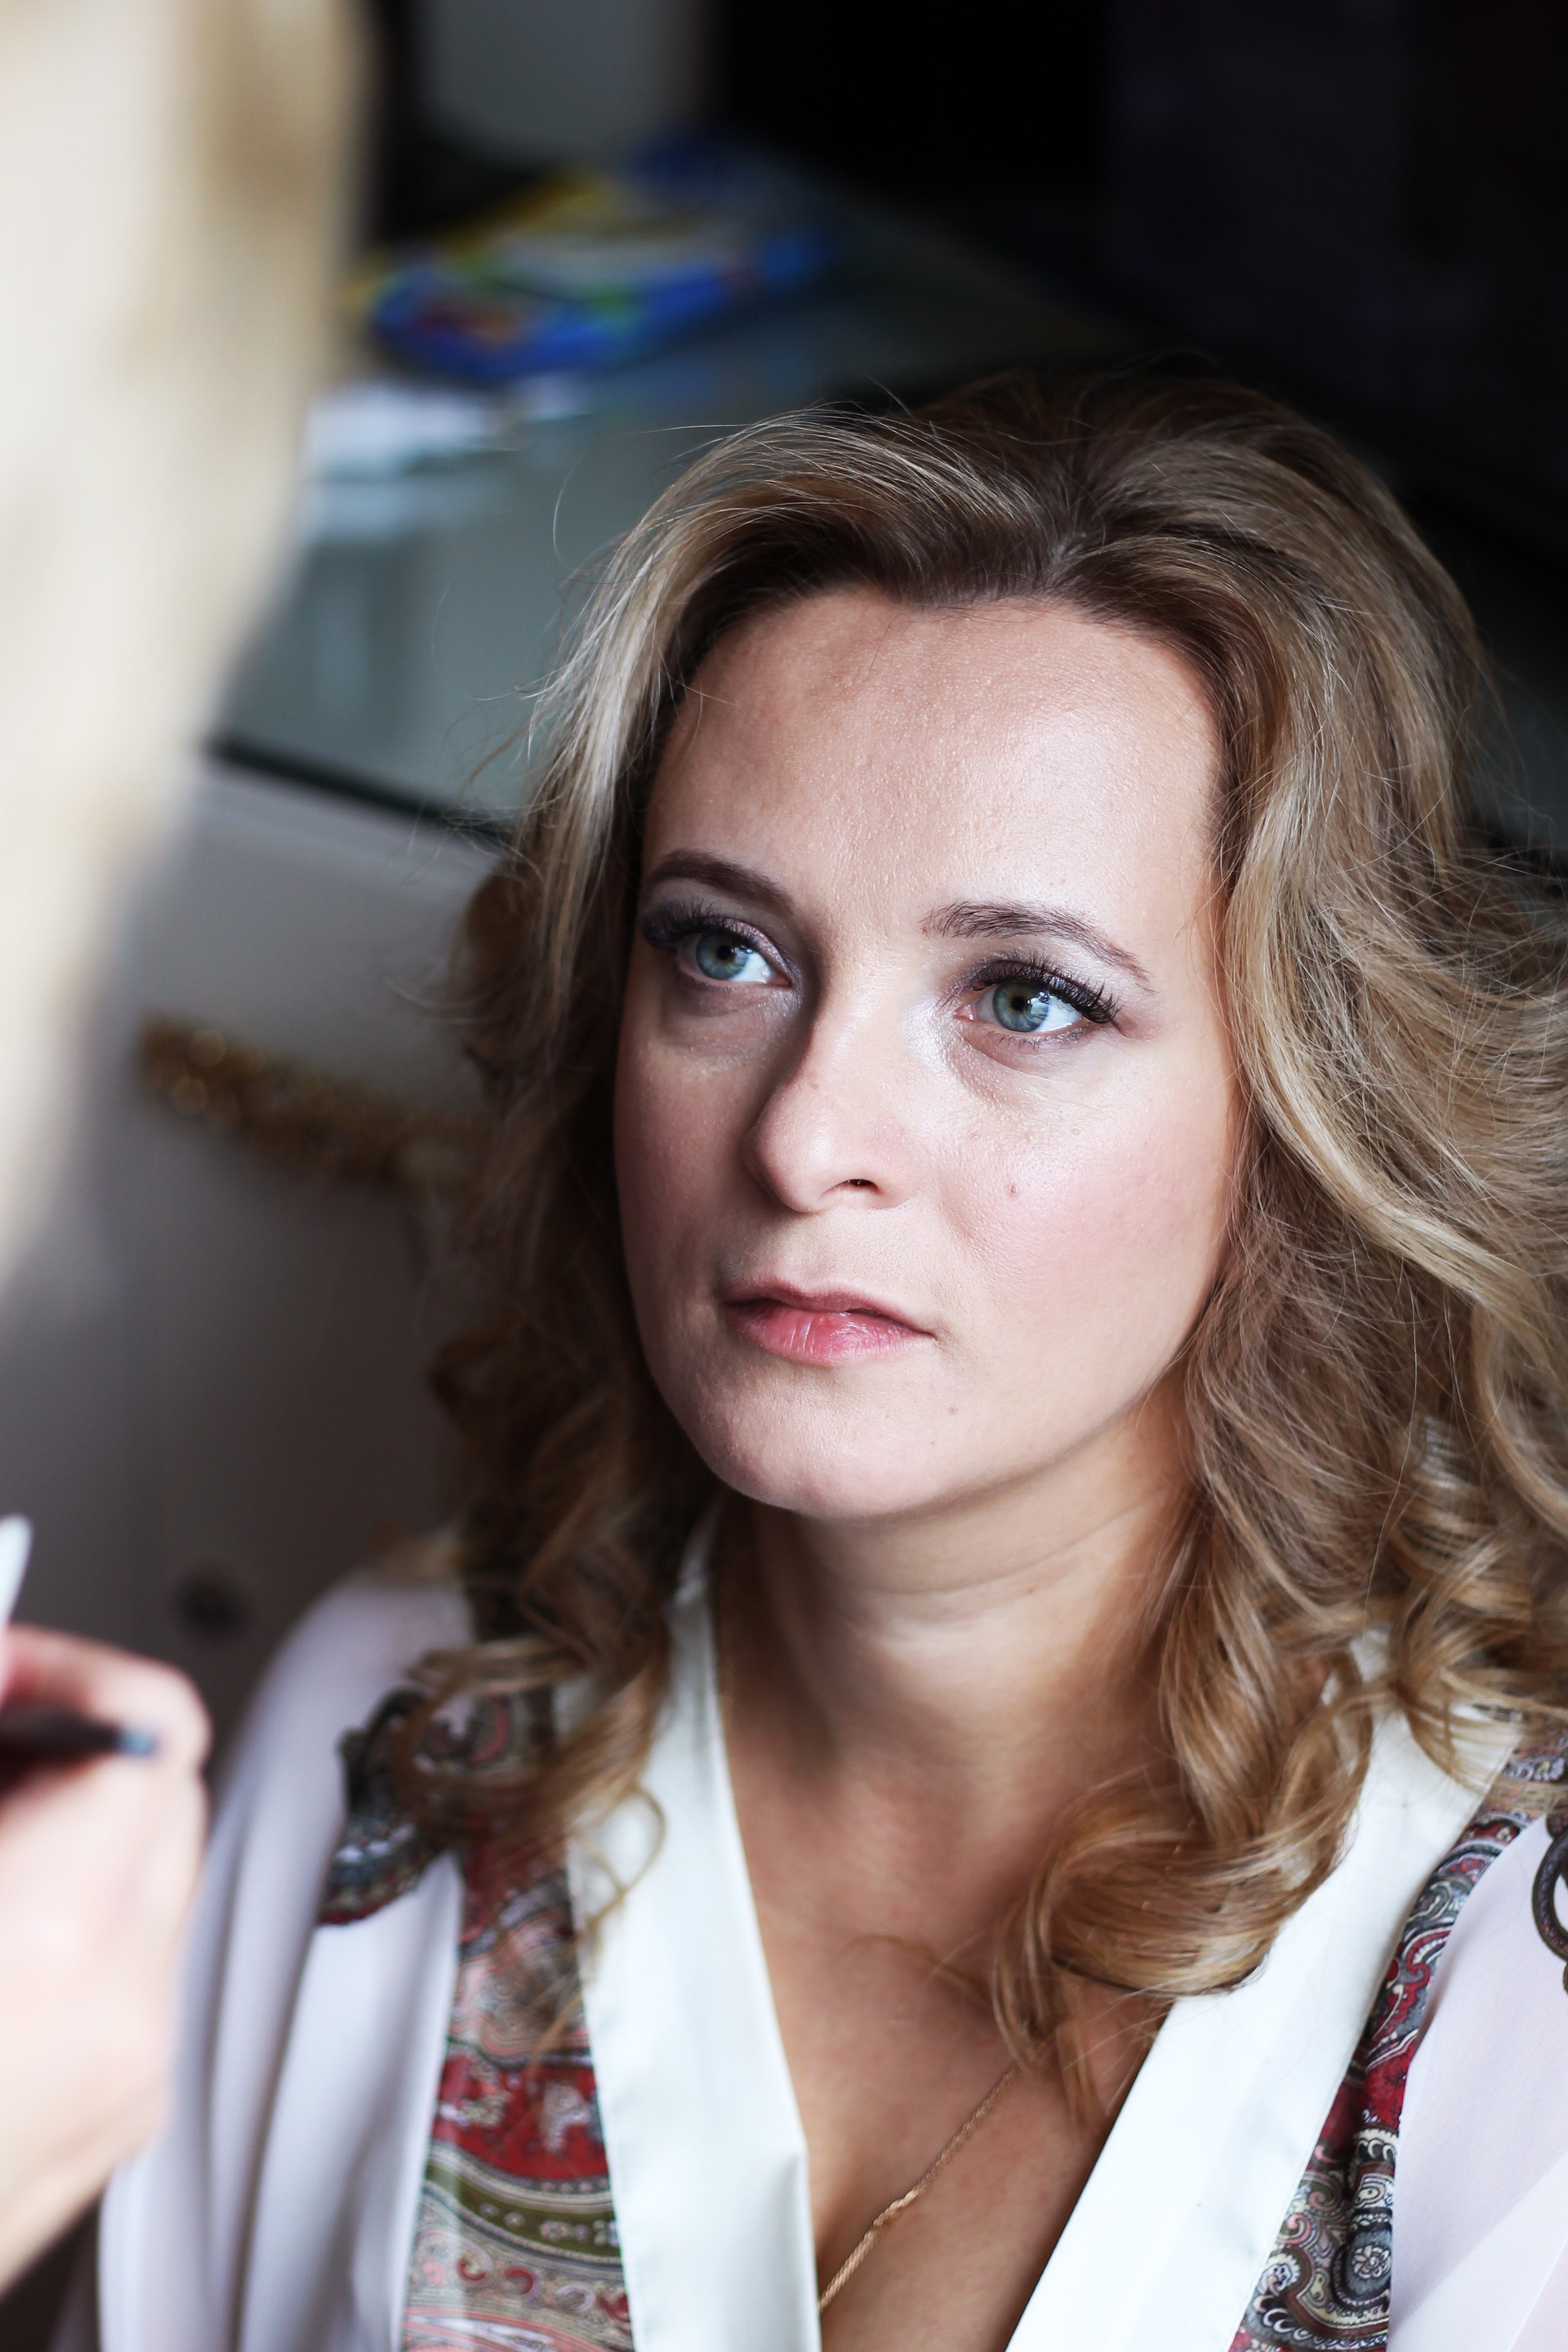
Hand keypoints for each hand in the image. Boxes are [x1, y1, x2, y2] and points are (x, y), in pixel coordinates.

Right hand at [0, 1626, 207, 2290]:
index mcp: (59, 1931)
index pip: (154, 1729)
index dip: (70, 1675)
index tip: (5, 1673)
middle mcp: (119, 2009)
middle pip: (161, 1800)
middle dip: (66, 1752)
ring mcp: (125, 2079)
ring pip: (147, 1889)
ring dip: (67, 1841)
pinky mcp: (111, 2126)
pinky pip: (123, 1978)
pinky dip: (66, 1934)